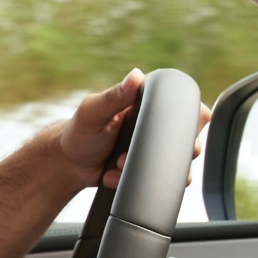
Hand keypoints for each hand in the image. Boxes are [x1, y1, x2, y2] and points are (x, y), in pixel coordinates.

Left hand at [56, 69, 208, 191]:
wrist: (68, 165)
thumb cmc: (78, 133)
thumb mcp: (93, 112)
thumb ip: (114, 96)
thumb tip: (136, 76)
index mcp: (149, 102)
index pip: (187, 104)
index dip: (186, 120)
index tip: (163, 133)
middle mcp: (159, 124)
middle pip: (189, 138)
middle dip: (163, 153)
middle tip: (128, 154)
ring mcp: (156, 147)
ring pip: (177, 164)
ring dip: (149, 169)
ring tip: (118, 165)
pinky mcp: (151, 168)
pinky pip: (160, 180)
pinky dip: (135, 181)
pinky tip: (113, 176)